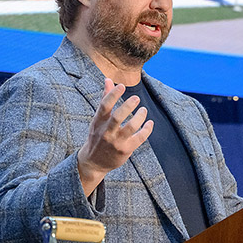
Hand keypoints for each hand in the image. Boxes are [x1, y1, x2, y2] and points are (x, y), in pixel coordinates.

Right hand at [77, 79, 153, 195]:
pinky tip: (149, 123)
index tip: (122, 86)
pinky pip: (139, 138)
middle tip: (136, 98)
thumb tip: (108, 79)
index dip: (113, 94)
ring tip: (144, 110)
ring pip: (131, 127)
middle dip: (128, 106)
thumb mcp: (98, 119)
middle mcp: (106, 131)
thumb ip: (105, 99)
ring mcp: (116, 142)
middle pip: (117, 116)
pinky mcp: (125, 150)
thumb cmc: (97, 136)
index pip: (104, 105)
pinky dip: (146, 129)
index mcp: (98, 121)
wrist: (93, 162)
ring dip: (140, 117)